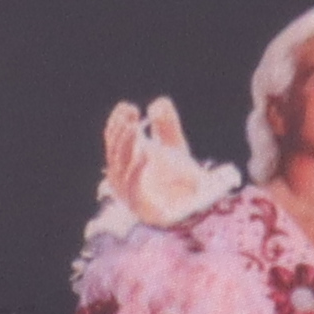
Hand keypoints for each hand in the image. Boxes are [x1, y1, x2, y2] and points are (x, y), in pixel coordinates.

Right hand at [100, 96, 227, 227]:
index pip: (113, 138)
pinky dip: (136, 170)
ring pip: (119, 167)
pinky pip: (132, 188)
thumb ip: (167, 123)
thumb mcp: (174, 144)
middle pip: (114, 151)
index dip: (118, 122)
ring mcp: (129, 193)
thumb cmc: (183, 176)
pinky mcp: (140, 207)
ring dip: (125, 146)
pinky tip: (146, 153)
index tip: (128, 106)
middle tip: (132, 114)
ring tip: (135, 128)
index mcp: (127, 160)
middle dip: (121, 131)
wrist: (200, 204)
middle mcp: (124, 176)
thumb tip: (157, 105)